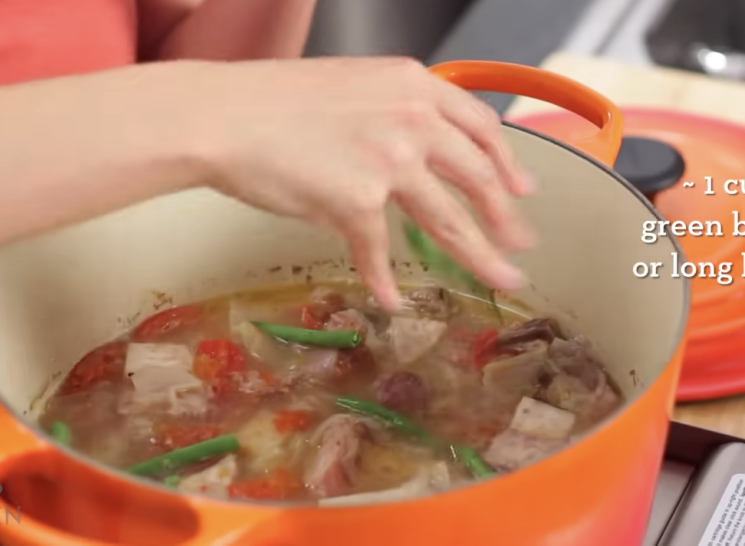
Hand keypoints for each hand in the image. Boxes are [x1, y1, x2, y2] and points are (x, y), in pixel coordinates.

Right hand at [174, 57, 535, 310]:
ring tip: (500, 279)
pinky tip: (391, 299)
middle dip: (506, 217)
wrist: (223, 115)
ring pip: (449, 221)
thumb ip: (394, 112)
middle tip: (522, 243)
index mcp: (413, 85)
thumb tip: (415, 154)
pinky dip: (385, 279)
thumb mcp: (353, 86)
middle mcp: (412, 120)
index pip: (480, 126)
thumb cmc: (273, 101)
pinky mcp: (358, 202)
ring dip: (479, 256)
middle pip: (477, 178)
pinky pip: (380, 252)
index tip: (521, 189)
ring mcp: (389, 161)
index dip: (507, 162)